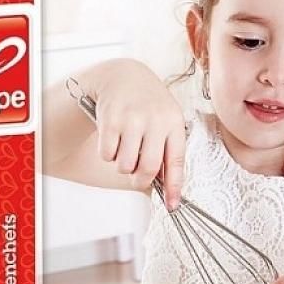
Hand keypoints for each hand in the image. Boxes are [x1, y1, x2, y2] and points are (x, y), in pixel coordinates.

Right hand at [92, 64, 185, 208]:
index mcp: (174, 122)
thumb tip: (166, 188)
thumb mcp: (166, 119)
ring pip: (125, 165)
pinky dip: (108, 154)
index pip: (177, 162)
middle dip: (141, 180)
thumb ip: (168, 148)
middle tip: (137, 176)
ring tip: (126, 148)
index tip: (172, 206)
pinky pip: (107, 155)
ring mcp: (132, 119)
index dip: (174, 188)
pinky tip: (113, 138)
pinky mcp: (110, 120)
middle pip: (148, 169)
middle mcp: (155, 120)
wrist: (123, 76)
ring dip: (123, 165)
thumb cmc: (149, 105)